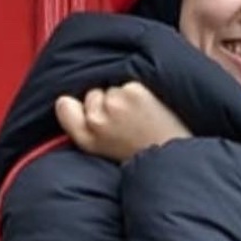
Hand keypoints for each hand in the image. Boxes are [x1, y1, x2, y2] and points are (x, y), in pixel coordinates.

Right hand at [55, 82, 191, 162]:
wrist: (175, 156)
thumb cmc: (142, 154)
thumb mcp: (103, 151)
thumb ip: (82, 127)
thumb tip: (65, 99)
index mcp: (87, 138)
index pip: (65, 107)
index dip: (77, 105)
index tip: (92, 111)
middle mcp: (97, 120)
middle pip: (92, 94)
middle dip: (108, 102)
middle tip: (129, 121)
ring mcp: (115, 103)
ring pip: (113, 88)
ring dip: (126, 97)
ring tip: (142, 115)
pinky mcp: (135, 91)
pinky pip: (131, 83)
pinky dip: (142, 91)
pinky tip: (152, 107)